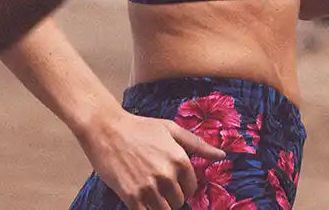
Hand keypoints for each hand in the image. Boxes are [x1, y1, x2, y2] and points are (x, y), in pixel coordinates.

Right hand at [78, 110, 226, 209]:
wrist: (106, 129)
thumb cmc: (139, 127)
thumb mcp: (171, 130)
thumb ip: (198, 144)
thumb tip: (222, 155)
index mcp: (179, 159)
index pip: (191, 187)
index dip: (183, 186)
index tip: (172, 182)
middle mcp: (167, 175)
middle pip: (178, 201)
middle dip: (171, 196)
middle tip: (157, 186)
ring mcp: (149, 187)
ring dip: (159, 205)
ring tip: (149, 192)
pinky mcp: (131, 196)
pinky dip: (147, 209)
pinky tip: (141, 200)